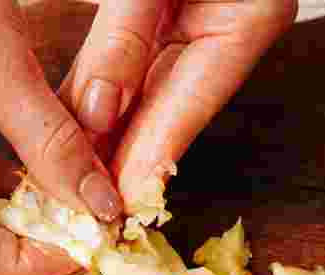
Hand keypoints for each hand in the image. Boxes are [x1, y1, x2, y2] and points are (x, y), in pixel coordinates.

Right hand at [0, 0, 124, 274]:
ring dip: (18, 233)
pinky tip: (49, 190)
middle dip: (25, 261)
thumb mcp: (4, 67)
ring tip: (78, 225)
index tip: (89, 257)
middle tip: (88, 252)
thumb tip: (102, 209)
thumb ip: (54, 146)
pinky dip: (5, 197)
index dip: (30, 267)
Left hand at [59, 0, 296, 208]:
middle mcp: (229, 32)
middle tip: (88, 206)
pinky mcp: (177, 19)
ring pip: (150, 94)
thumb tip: (98, 110)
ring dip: (110, 135)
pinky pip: (139, 68)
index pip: (189, 106)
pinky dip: (106, 96)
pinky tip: (82, 129)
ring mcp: (205, 26)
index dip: (151, 159)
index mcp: (247, 19)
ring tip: (77, 180)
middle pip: (168, 110)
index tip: (122, 205)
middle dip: (124, 157)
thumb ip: (126, 38)